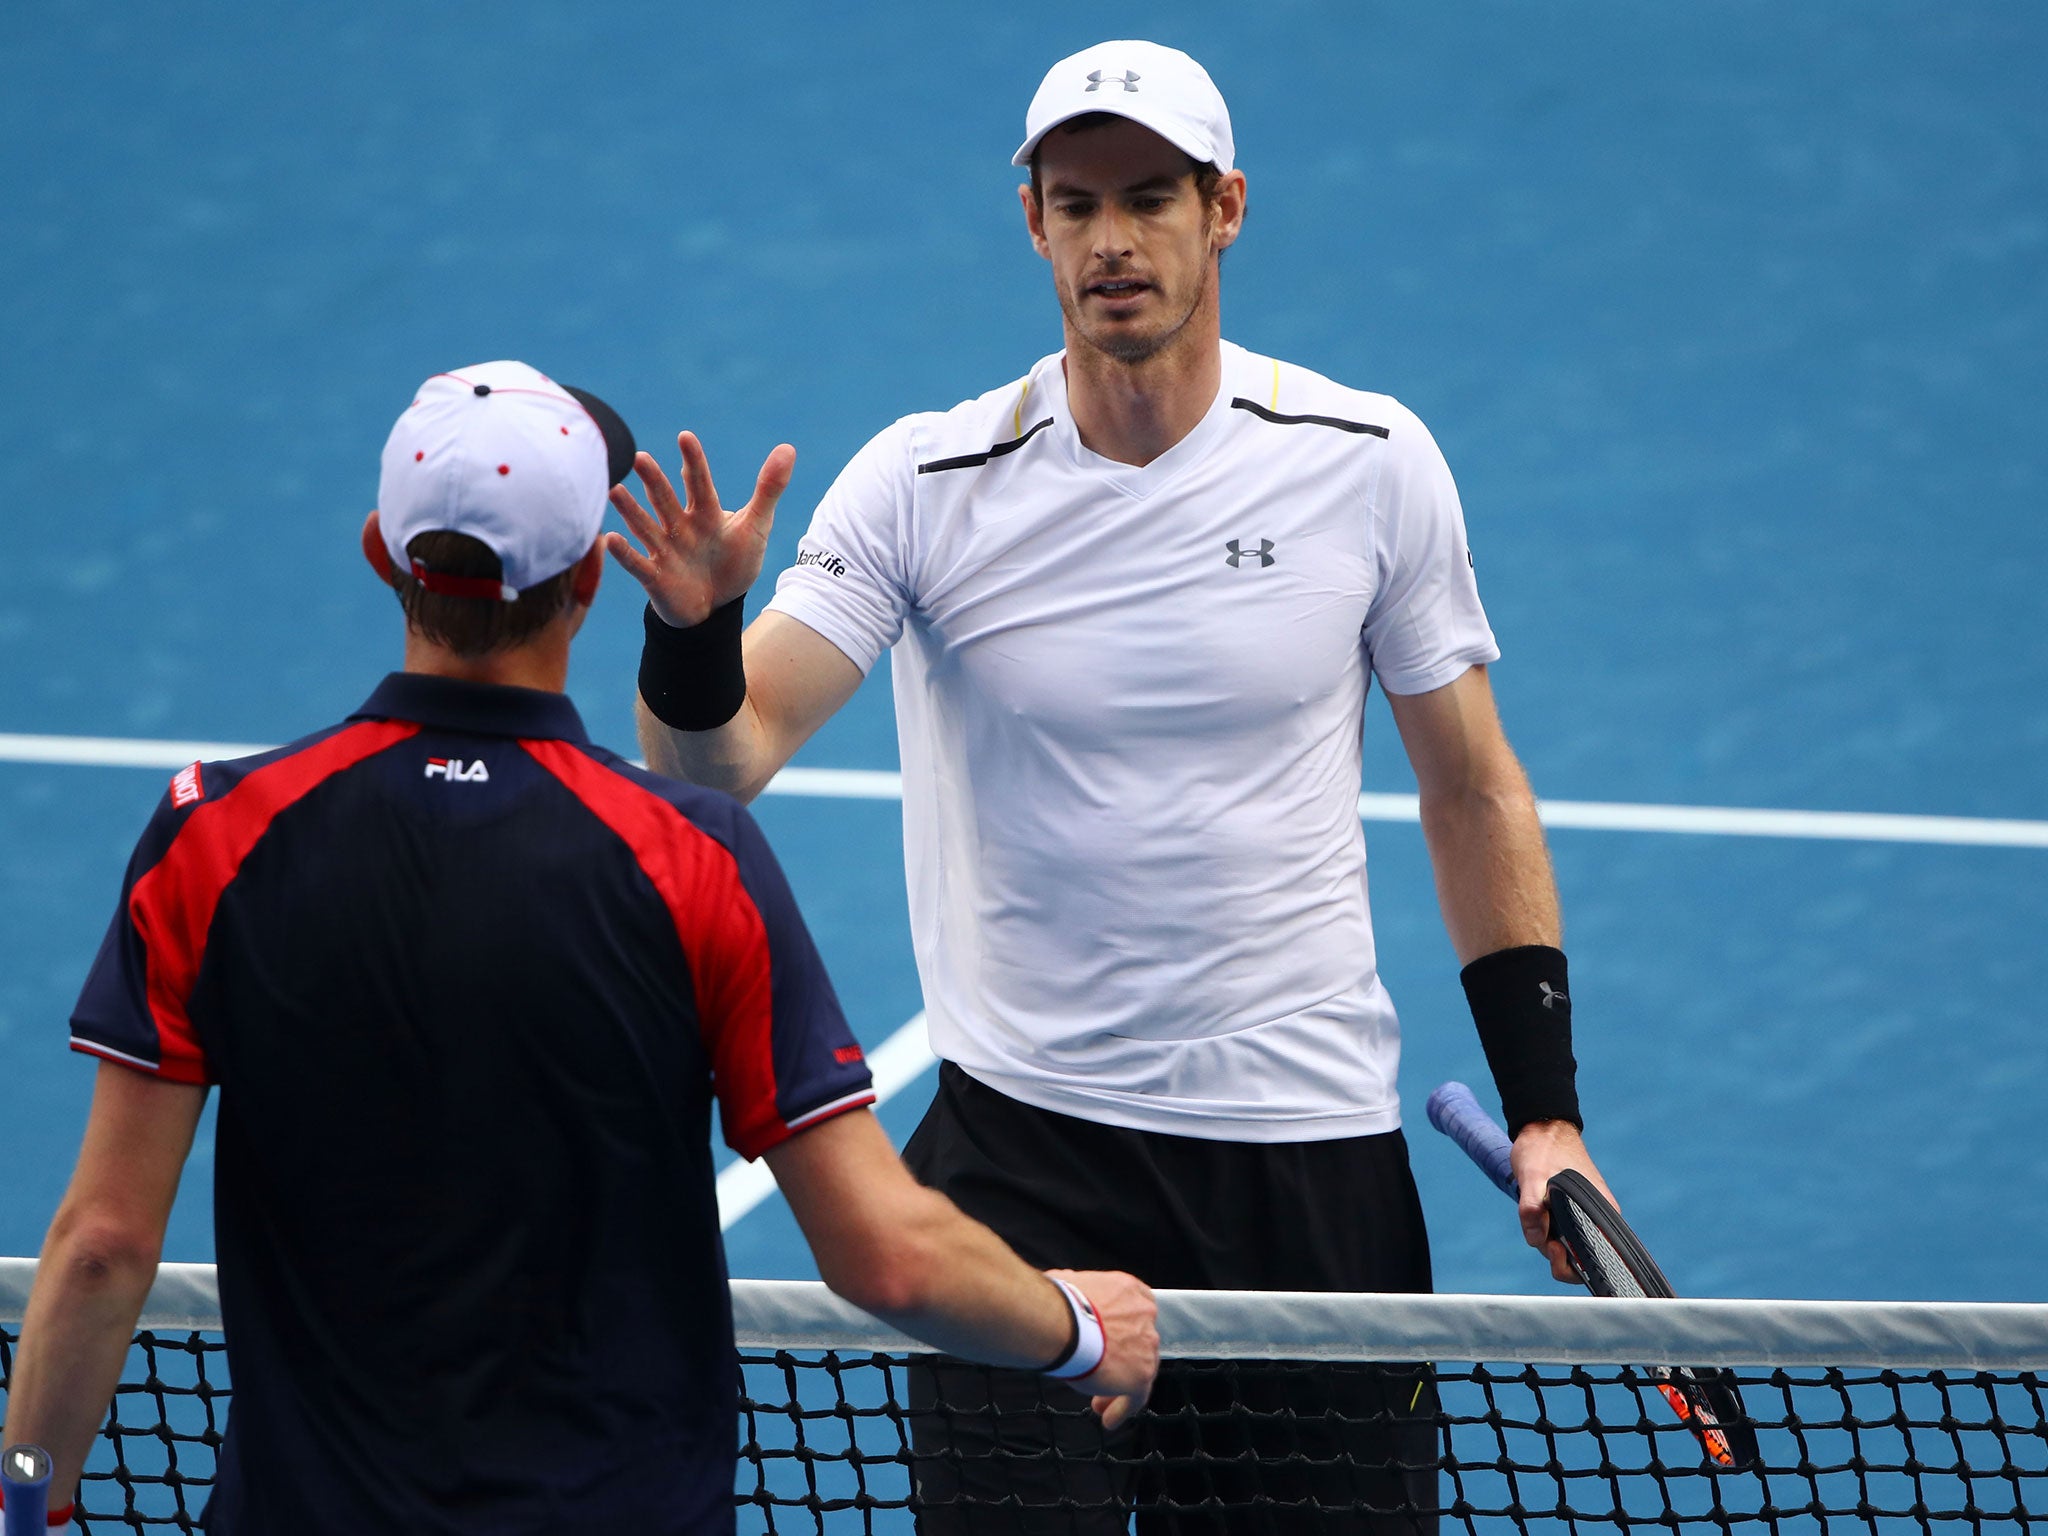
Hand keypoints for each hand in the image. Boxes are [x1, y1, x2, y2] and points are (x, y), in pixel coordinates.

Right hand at [606, 432, 795, 626]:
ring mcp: (665, 551)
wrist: (717, 608)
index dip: (693, 462)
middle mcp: (680, 527)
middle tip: (639, 457)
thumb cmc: (734, 563)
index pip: (698, 483)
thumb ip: (769, 489)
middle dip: (653, 481)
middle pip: (665, 499)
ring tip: (614, 491)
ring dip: (630, 510)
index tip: (686, 437)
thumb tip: (788, 448)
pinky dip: (624, 553)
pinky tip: (611, 538)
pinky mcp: (655, 577)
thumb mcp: (756, 526)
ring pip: (645, 526)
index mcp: (705, 513)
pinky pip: (637, 564)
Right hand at [1047, 1269, 1158, 1428]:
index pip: (1135, 1312)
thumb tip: (1063, 1287)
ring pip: (1138, 1372)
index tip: (1110, 1344)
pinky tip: (1108, 1419)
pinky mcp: (1140, 1375)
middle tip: (1102, 1375)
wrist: (1058, 1320)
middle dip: (1120, 1361)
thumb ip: (1078, 1291)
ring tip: (1100, 1404)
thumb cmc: (1056, 1302)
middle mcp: (1144, 1316)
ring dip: (1119, 1388)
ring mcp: (1146, 1346)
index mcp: (1129, 1291)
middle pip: (1138, 1344)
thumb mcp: (1070, 1284)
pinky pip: (1134, 1397)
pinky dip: (1122, 1408)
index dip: (1122, 1331)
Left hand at [1509, 1121, 1617, 1283]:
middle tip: (1542, 1237)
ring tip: (1536, 1217)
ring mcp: (1581, 1215)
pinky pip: (1557, 1233)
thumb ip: (1532, 1208)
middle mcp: (1595, 1217)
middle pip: (1578, 1257)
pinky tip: (1537, 1215)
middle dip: (1556, 1254)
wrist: (1542, 1128)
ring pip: (1564, 1245)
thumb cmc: (1544, 1148)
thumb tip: (1536, 1238)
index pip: (1596, 1258)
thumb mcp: (1533, 1176)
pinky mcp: (1568, 1212)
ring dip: (1546, 1240)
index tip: (1556, 1249)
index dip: (1574, 1265)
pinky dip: (1545, 1230)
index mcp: (1600, 1213)